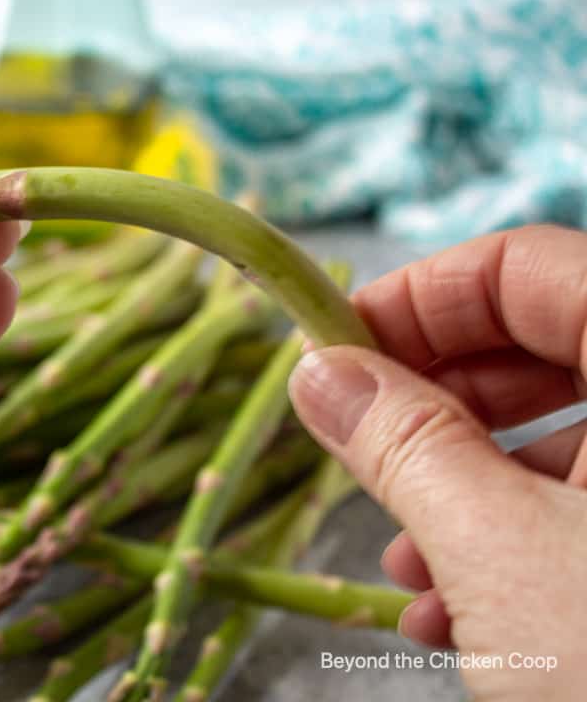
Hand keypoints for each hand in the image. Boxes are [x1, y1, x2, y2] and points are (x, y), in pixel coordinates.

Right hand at [288, 224, 586, 699]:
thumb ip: (400, 442)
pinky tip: (454, 615)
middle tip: (354, 441)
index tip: (333, 348)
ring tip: (402, 565)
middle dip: (435, 400)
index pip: (530, 266)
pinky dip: (517, 544)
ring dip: (464, 489)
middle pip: (548, 342)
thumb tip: (318, 372)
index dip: (418, 294)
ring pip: (570, 438)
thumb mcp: (498, 554)